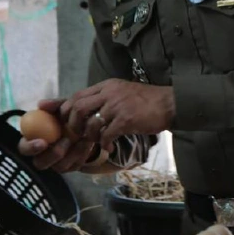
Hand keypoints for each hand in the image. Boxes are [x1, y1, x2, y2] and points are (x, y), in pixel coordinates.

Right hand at [17, 99, 98, 172]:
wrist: (88, 127)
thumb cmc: (69, 116)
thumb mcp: (64, 108)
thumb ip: (53, 105)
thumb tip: (41, 105)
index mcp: (33, 140)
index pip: (23, 148)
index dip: (30, 147)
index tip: (43, 141)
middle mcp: (42, 155)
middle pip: (39, 163)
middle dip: (52, 154)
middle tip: (66, 141)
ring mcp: (56, 163)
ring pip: (59, 167)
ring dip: (71, 153)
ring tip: (81, 138)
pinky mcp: (70, 167)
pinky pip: (74, 166)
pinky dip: (81, 154)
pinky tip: (87, 143)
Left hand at [60, 79, 174, 148]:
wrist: (170, 103)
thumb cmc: (147, 100)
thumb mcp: (122, 91)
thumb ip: (105, 97)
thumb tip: (87, 110)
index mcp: (106, 86)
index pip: (77, 95)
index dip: (65, 109)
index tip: (63, 120)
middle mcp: (109, 93)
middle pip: (78, 108)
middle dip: (74, 124)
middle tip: (78, 134)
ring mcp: (117, 106)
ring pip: (91, 124)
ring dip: (91, 136)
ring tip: (98, 141)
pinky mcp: (126, 120)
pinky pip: (107, 135)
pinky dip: (105, 144)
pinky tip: (109, 148)